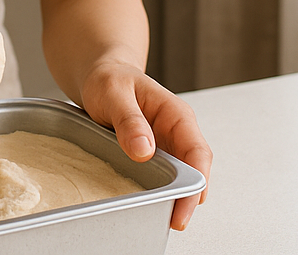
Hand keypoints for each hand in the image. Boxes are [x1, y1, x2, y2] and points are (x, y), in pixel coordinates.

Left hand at [80, 58, 211, 230]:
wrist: (99, 76)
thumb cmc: (108, 79)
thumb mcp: (113, 92)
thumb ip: (129, 119)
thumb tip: (145, 150)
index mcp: (176, 114)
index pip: (197, 153)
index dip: (196, 184)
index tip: (182, 209)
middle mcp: (176, 132)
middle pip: (193, 172)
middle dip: (186, 199)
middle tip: (169, 222)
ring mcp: (166, 146)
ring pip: (179, 179)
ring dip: (172, 198)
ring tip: (156, 218)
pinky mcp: (153, 156)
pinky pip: (162, 178)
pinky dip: (158, 192)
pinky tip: (145, 204)